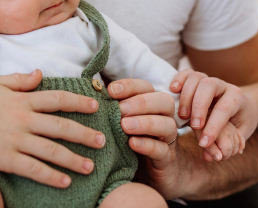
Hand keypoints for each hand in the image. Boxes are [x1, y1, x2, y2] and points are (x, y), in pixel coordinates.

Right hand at [0, 70, 105, 187]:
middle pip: (62, 126)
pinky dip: (52, 176)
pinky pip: (34, 169)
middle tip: (102, 141)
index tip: (95, 107)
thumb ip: (20, 79)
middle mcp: (24, 119)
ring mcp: (16, 139)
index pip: (58, 99)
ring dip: (74, 159)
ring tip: (90, 166)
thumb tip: (40, 74)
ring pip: (52, 150)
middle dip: (85, 134)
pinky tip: (65, 181)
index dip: (79, 103)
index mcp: (23, 100)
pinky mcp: (6, 158)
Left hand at [107, 78, 184, 198]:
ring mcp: (167, 138)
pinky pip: (162, 149)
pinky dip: (147, 145)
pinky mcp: (166, 159)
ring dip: (145, 122)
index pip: (146, 87)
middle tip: (120, 109)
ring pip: (167, 125)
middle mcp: (163, 117)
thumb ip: (113, 107)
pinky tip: (132, 143)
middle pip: (163, 101)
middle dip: (140, 103)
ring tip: (125, 125)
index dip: (129, 86)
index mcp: (152, 103)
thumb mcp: (122, 120)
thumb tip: (91, 91)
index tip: (111, 91)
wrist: (155, 170)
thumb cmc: (132, 138)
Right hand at [170, 69, 257, 161]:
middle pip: (209, 86)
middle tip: (193, 125)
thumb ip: (226, 145)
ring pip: (196, 77)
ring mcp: (210, 80)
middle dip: (198, 106)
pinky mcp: (198, 79)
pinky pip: (187, 73)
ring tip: (182, 115)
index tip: (204, 143)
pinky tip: (173, 91)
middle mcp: (223, 86)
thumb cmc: (240, 123)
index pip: (225, 108)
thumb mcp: (240, 135)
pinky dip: (179, 78)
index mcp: (237, 98)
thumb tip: (210, 158)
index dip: (213, 126)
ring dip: (186, 96)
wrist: (245, 106)